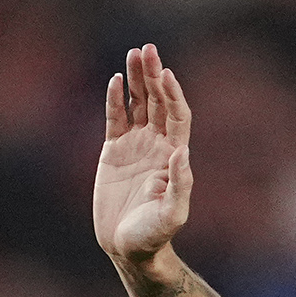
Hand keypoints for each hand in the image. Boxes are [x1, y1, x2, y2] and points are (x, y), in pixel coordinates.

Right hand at [93, 44, 196, 261]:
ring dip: (137, 79)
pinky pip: (115, 119)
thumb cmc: (154, 235)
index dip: (172, 94)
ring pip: (138, 104)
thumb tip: (181, 152)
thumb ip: (180, 184)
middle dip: (153, 75)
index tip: (165, 74)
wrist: (128, 247)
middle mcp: (157, 144)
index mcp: (174, 154)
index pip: (176, 115)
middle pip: (158, 101)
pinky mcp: (114, 152)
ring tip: (134, 54)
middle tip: (148, 49)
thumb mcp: (171, 214)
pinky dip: (115, 100)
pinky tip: (115, 81)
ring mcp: (135, 145)